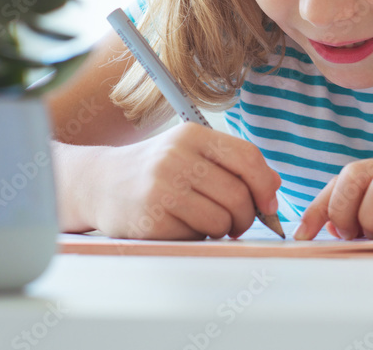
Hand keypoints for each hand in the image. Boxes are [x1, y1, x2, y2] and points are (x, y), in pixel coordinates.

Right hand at [88, 123, 280, 239]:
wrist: (98, 183)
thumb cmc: (155, 169)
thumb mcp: (191, 152)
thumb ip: (233, 163)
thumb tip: (274, 186)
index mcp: (192, 135)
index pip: (247, 157)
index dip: (266, 184)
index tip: (269, 204)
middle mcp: (176, 157)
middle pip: (238, 194)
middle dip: (247, 216)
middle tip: (239, 222)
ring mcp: (160, 187)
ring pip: (221, 219)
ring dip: (223, 229)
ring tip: (209, 223)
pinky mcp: (150, 218)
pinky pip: (195, 235)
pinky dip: (197, 236)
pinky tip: (182, 225)